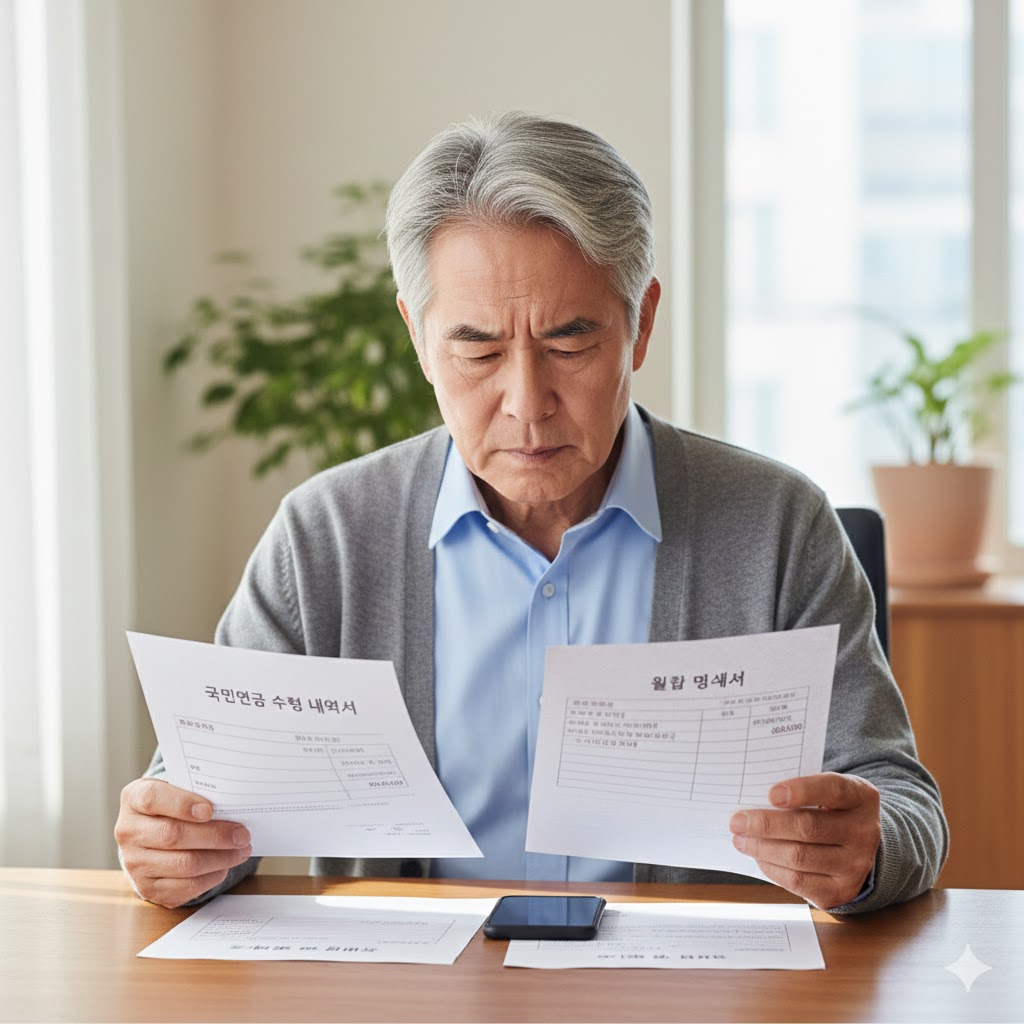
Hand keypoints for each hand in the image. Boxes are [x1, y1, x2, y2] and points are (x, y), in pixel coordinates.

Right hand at [115, 778, 252, 908]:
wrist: (151, 834)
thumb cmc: (172, 806)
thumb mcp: (177, 789)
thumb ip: (197, 792)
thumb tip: (233, 804)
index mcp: (134, 799)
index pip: (153, 798)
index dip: (182, 804)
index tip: (210, 810)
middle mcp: (128, 831)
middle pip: (173, 835)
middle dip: (215, 836)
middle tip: (242, 834)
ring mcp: (135, 863)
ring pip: (183, 864)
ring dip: (220, 858)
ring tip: (241, 850)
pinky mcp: (147, 888)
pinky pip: (185, 887)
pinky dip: (212, 876)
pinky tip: (225, 865)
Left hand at [728, 772, 880, 909]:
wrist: (857, 844)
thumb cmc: (829, 808)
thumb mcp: (825, 790)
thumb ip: (799, 789)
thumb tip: (754, 798)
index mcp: (861, 797)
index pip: (833, 790)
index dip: (801, 790)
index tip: (771, 794)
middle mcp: (864, 831)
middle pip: (808, 827)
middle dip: (766, 824)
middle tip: (737, 821)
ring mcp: (855, 864)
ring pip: (799, 857)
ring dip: (762, 848)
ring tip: (740, 839)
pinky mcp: (841, 890)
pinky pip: (798, 881)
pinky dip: (771, 868)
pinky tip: (758, 856)